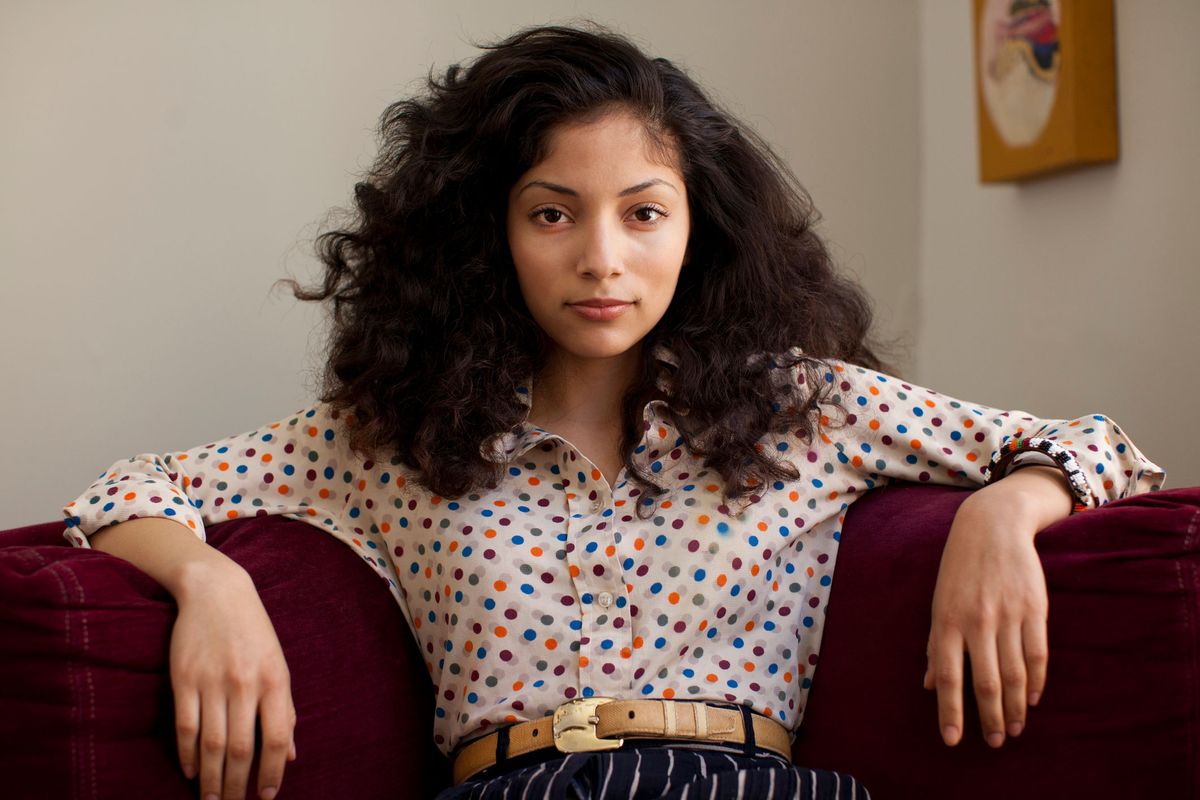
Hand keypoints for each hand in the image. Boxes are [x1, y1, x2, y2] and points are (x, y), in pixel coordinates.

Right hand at [171, 566, 296, 799]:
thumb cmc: (254, 633)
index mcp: (275, 681)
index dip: (272, 773)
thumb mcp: (279, 666)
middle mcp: (245, 684)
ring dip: (210, 778)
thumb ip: (285, 710)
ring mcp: (213, 682)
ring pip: (210, 744)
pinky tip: (189, 770)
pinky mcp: (184, 679)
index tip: (266, 797)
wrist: (217, 592)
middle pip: (240, 748)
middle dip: (237, 785)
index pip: (275, 739)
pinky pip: (185, 726)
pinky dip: (186, 754)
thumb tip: (289, 754)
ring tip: (211, 799)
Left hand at [923, 466, 1069, 747]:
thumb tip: (929, 685)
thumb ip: (936, 646)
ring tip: (1014, 728)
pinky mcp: (1034, 608)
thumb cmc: (959, 570)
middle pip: (986, 682)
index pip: (949, 677)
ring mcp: (1007, 615)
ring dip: (1016, 707)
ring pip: (1015, 673)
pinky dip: (1036, 680)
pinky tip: (1032, 698)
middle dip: (990, 718)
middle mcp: (977, 621)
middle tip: (994, 741)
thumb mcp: (939, 603)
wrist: (991, 527)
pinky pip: (1037, 654)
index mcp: (947, 621)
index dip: (950, 711)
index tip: (953, 740)